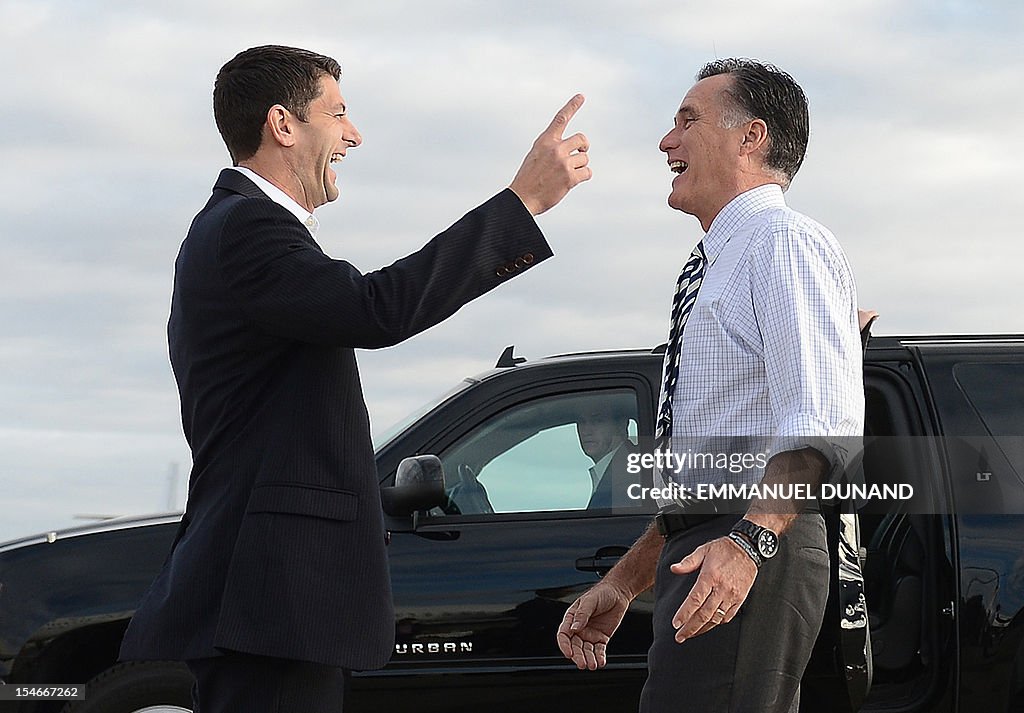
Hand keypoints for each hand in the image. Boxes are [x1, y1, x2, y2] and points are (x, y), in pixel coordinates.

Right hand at [509, 94, 590, 215]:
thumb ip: (551, 148)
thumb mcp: (535, 156)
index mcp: (544, 141)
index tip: (581, 96)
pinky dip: (583, 177)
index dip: (572, 106)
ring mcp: (563, 163)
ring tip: (567, 174)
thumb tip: (572, 149)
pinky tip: (573, 182)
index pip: (560, 119)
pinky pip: (587, 172)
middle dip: (584, 147)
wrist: (522, 198)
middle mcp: (555, 149)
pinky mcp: (570, 178)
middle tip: (581, 153)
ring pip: (585, 159)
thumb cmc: (528, 179)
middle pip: (582, 139)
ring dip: (580, 166)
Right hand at [556, 580, 631, 669]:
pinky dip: (599, 657)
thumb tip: (574, 628)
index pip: (564, 634)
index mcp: (572, 618)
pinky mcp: (601, 638)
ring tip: (592, 665)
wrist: (618, 593)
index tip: (569, 653)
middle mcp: (579, 628)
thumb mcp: (590, 601)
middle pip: (575, 646)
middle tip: (582, 664)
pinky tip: (601, 662)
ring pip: (586, 650)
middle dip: (578, 656)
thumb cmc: (601, 593)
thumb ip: (582, 614)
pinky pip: (599, 650)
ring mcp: (590, 634)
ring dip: (588, 659)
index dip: (564, 645)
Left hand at [668, 536, 757, 641]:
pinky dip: (717, 623)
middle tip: (679, 636)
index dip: (685, 614)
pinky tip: (708, 626)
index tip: (676, 624)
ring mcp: (732, 595)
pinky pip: (728, 616)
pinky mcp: (740, 598)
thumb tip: (674, 569)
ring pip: (716, 618)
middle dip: (690, 628)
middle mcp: (722, 588)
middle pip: (704, 614)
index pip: (695, 600)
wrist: (748, 548)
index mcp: (710, 576)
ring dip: (702, 629)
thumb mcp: (703, 550)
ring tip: (691, 634)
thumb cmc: (724, 549)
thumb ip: (688, 562)